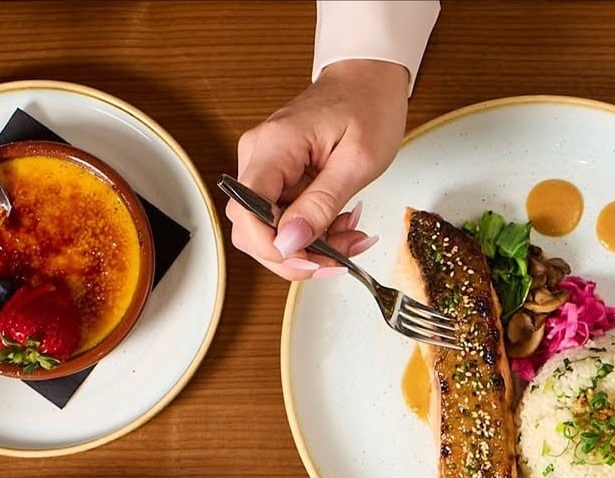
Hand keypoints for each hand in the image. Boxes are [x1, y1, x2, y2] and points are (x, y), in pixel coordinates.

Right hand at [228, 58, 404, 280]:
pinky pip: (285, 219)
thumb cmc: (367, 108)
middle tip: (340, 257)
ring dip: (311, 247)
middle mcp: (259, 157)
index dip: (272, 248)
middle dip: (297, 254)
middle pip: (252, 230)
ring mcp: (266, 168)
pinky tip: (342, 225)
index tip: (311, 260)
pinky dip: (314, 233)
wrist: (368, 81)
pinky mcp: (278, 177)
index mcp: (274, 147)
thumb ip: (321, 204)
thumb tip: (289, 242)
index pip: (246, 212)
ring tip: (351, 236)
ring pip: (270, 231)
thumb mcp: (357, 162)